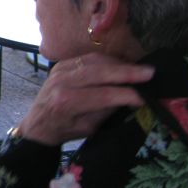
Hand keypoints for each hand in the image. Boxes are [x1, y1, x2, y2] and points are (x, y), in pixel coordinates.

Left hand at [18, 52, 154, 145]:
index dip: (125, 94)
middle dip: (127, 72)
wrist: (38, 123)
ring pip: (95, 61)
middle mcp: (62, 82)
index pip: (102, 94)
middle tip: (150, 72)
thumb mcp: (88, 127)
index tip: (144, 97)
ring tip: (139, 70)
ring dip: (119, 64)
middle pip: (99, 72)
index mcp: (66, 102)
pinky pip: (88, 58)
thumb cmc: (64, 129)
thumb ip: (107, 111)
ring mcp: (60, 70)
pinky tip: (121, 66)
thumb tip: (131, 98)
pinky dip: (107, 61)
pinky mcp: (62, 63)